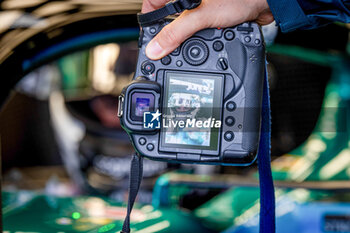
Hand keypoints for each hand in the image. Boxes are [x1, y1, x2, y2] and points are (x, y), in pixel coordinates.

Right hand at [142, 0, 273, 59]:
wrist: (266, 3)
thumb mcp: (201, 17)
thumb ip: (176, 32)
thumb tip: (155, 48)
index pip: (153, 3)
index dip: (148, 19)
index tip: (148, 36)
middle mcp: (189, 0)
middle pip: (167, 17)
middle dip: (167, 33)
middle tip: (165, 47)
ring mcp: (200, 9)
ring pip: (182, 26)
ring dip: (184, 38)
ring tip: (187, 45)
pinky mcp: (210, 18)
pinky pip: (196, 31)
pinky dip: (197, 39)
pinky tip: (202, 43)